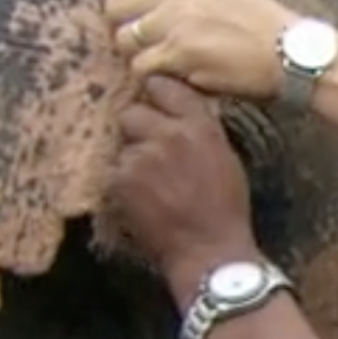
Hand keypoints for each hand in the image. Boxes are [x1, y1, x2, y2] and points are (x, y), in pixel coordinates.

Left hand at [98, 0, 296, 100]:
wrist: (289, 53)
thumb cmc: (256, 21)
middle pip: (115, 4)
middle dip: (123, 25)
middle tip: (145, 38)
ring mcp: (177, 19)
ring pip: (123, 39)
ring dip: (137, 53)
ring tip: (165, 57)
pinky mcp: (179, 52)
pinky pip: (139, 66)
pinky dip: (152, 75)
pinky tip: (176, 73)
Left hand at [108, 76, 258, 290]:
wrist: (208, 251)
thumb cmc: (225, 210)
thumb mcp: (225, 158)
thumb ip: (200, 130)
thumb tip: (178, 116)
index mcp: (199, 125)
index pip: (165, 87)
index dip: (154, 93)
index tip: (151, 100)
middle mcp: (168, 133)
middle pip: (132, 112)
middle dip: (135, 128)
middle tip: (145, 149)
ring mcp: (140, 156)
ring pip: (121, 145)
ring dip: (128, 159)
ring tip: (146, 185)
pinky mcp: (120, 180)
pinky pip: (112, 172)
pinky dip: (120, 184)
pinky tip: (139, 200)